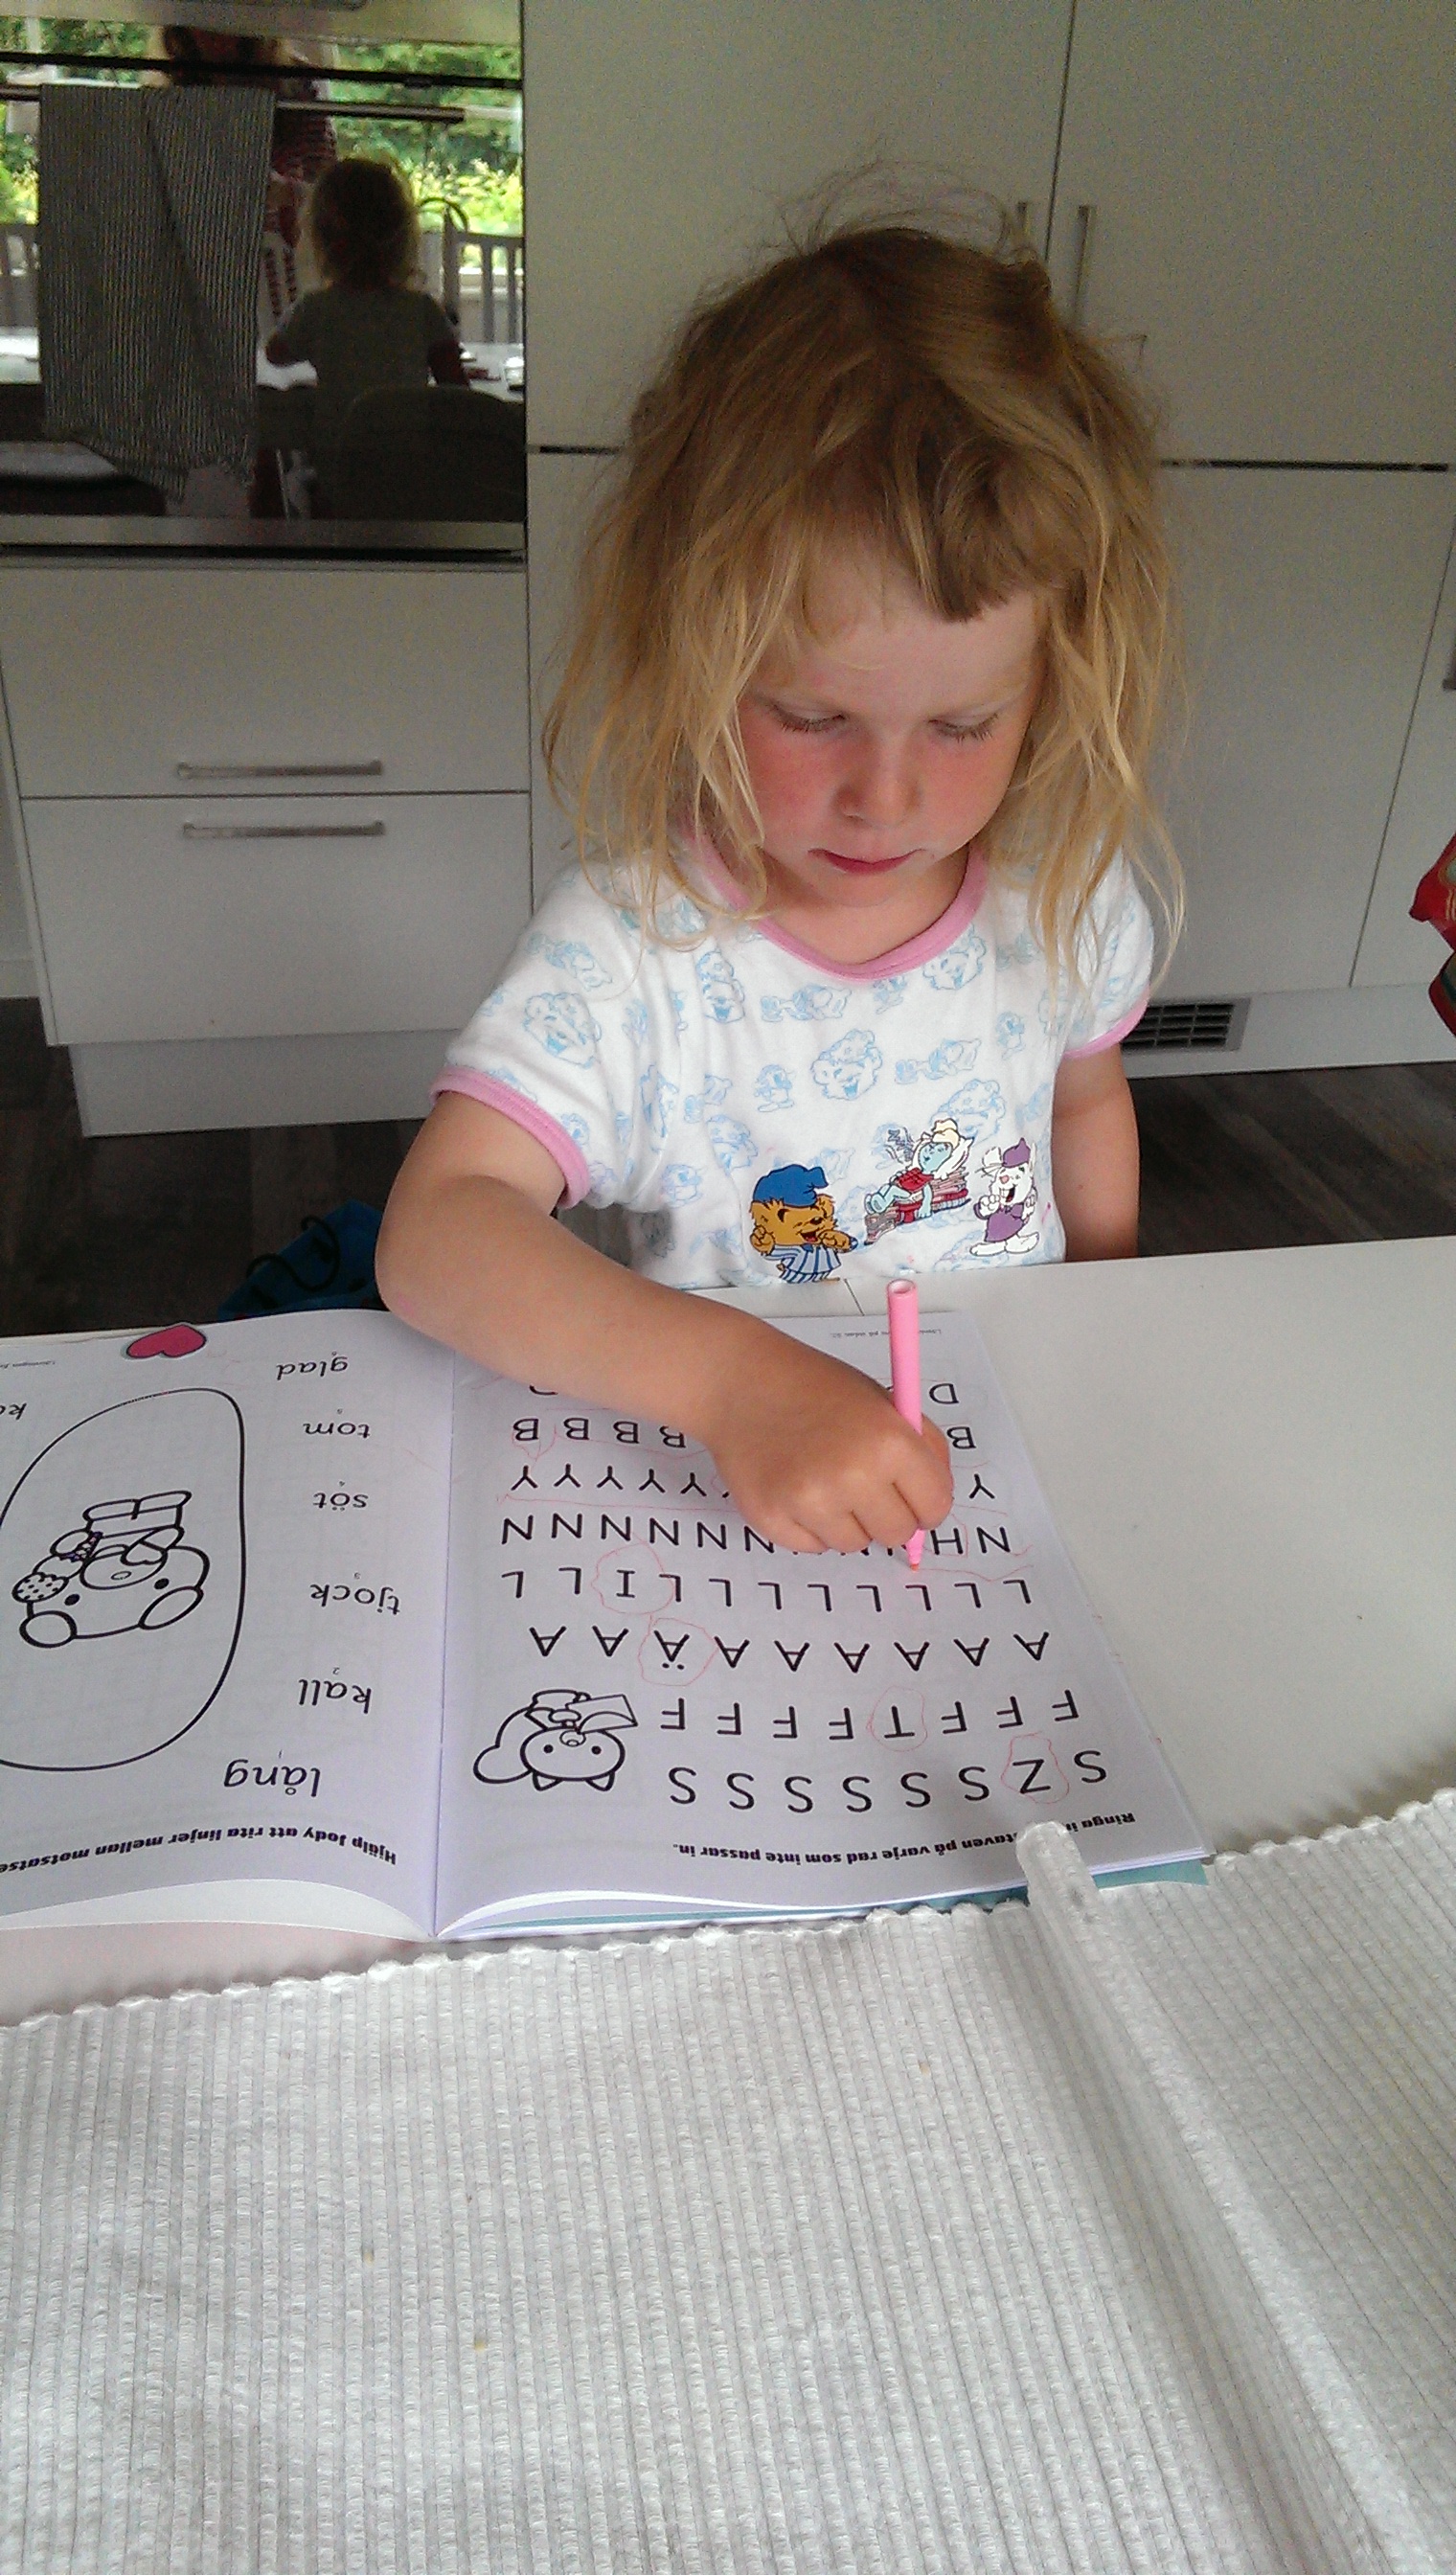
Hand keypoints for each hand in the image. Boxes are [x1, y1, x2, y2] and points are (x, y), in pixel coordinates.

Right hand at [696, 1330, 954, 1552]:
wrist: (742, 1383)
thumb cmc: (818, 1389)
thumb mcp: (884, 1401)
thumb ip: (923, 1448)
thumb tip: (936, 1505)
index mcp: (890, 1442)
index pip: (936, 1507)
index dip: (926, 1502)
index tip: (911, 1495)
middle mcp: (852, 1475)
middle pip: (897, 1534)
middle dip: (888, 1514)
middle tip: (864, 1487)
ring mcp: (809, 1501)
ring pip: (855, 1544)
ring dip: (846, 1521)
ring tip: (823, 1479)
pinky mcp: (771, 1518)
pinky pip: (812, 1547)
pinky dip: (809, 1526)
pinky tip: (795, 1486)